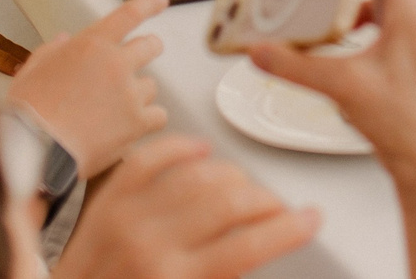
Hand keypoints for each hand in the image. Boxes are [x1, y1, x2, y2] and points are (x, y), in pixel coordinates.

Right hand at [8, 0, 169, 177]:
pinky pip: (158, 115)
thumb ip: (49, 52)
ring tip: (112, 112)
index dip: (149, 4)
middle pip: (151, 46)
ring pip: (151, 85)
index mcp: (90, 44)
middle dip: (147, 50)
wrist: (34, 153)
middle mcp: (116, 63)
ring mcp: (129, 93)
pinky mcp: (137, 122)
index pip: (129, 14)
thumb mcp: (30, 73)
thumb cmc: (26, 114)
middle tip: (134, 65)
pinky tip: (127, 129)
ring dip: (138, 94)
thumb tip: (63, 40)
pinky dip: (147, 121)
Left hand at [49, 136, 318, 278]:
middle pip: (231, 201)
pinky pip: (151, 157)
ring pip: (199, 173)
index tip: (309, 220)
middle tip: (282, 208)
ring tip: (247, 187)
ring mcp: (125, 215)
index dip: (289, 229)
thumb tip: (251, 255)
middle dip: (269, 201)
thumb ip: (217, 275)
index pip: (250, 245)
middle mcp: (150, 244)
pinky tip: (203, 150)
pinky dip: (181, 148)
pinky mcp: (106, 198)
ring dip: (233, 175)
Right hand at [246, 0, 415, 183]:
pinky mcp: (397, 50)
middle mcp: (409, 16)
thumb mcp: (343, 89)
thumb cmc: (402, 123)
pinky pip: (370, 17)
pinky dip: (345, 15)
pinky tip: (322, 31)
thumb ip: (297, 68)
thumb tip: (258, 50)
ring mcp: (405, 33)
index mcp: (405, 13)